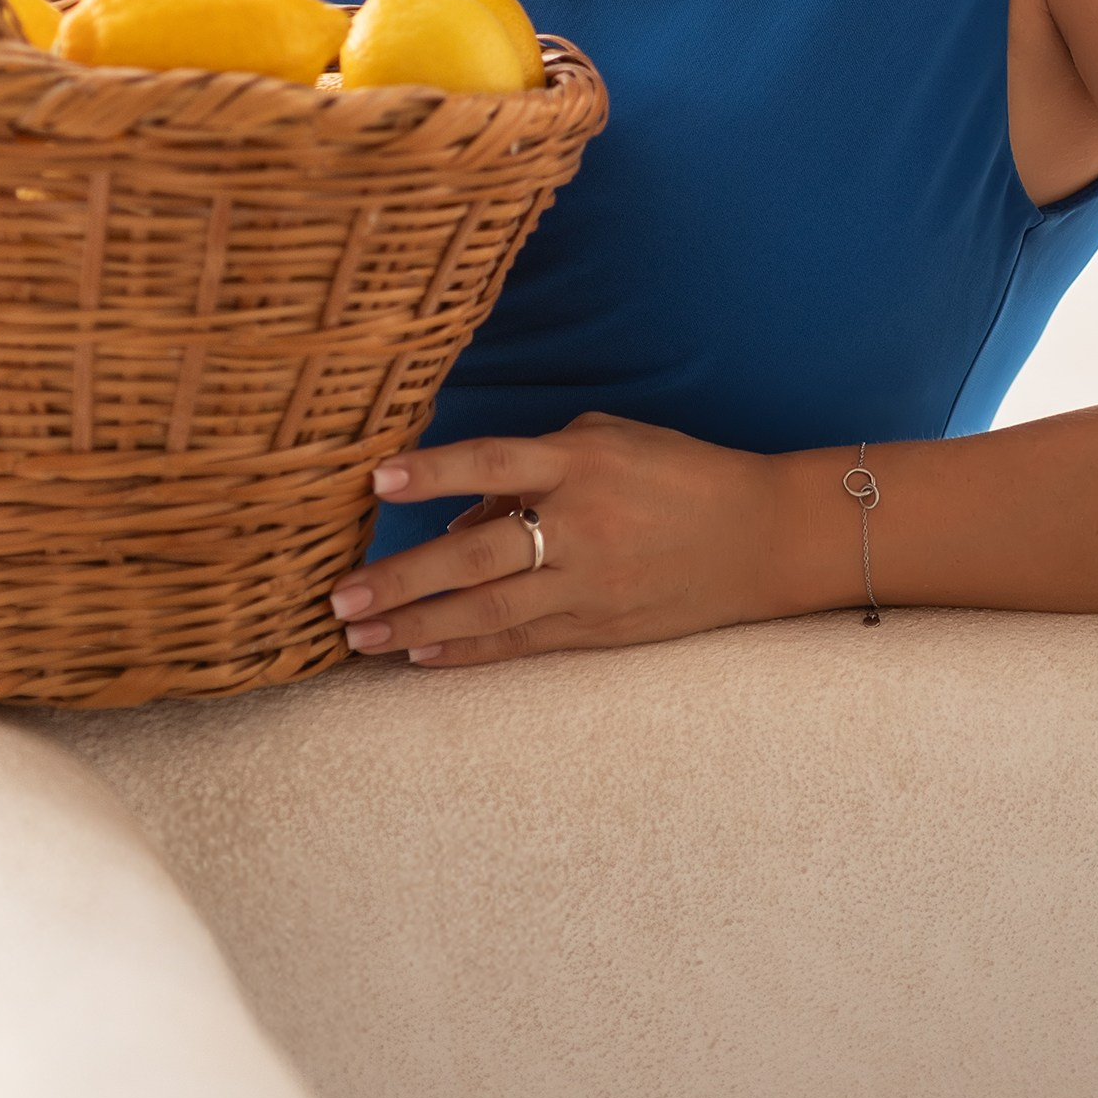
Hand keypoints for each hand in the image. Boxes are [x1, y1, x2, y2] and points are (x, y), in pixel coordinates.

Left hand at [326, 413, 792, 669]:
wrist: (760, 536)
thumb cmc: (676, 472)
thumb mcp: (606, 441)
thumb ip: (530, 467)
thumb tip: (460, 513)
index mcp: (580, 464)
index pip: (492, 461)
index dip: (433, 472)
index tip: (375, 480)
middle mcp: (581, 526)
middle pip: (477, 556)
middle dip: (401, 579)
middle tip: (337, 598)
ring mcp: (590, 586)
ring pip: (489, 612)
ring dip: (417, 626)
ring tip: (359, 637)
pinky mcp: (600, 630)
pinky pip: (521, 644)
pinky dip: (466, 651)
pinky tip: (419, 656)